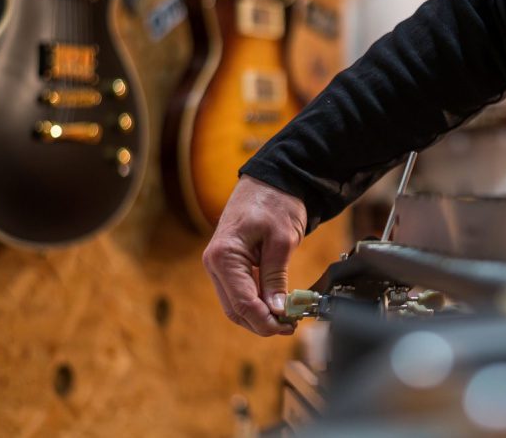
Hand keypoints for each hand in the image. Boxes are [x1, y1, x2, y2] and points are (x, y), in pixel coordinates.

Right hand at [202, 176, 306, 335]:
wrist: (271, 178)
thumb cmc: (275, 202)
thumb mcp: (281, 241)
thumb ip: (276, 277)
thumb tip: (277, 311)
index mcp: (224, 256)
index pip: (242, 303)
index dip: (265, 321)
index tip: (288, 326)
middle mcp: (215, 263)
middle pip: (235, 309)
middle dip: (262, 323)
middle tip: (290, 326)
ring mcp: (220, 265)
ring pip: (235, 305)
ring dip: (259, 316)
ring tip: (286, 319)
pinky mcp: (229, 264)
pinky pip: (239, 292)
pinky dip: (256, 303)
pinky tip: (276, 306)